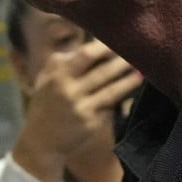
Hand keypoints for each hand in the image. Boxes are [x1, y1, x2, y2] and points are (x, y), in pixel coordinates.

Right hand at [11, 40, 141, 181]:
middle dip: (121, 62)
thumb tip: (95, 44)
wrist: (41, 140)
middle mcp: (67, 88)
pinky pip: (109, 107)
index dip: (105, 48)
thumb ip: (66, 60)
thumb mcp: (47, 77)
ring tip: (141, 72)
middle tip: (136, 53)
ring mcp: (80, 107)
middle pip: (102, 71)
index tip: (118, 41)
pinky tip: (131, 93)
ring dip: (128, 81)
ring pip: (111, 90)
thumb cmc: (47, 102)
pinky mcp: (90, 124)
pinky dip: (121, 99)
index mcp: (57, 72)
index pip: (85, 54)